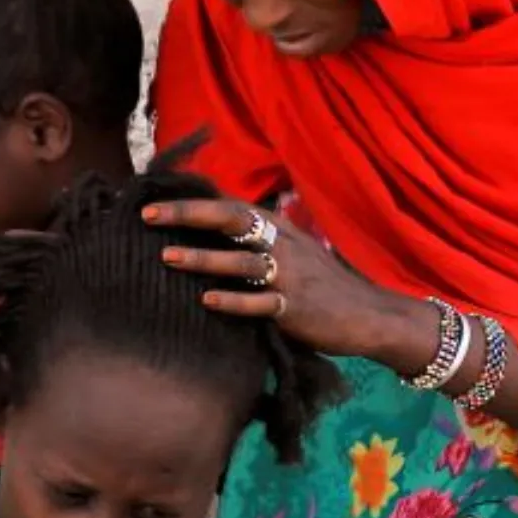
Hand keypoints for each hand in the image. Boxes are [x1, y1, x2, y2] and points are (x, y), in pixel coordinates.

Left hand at [142, 197, 427, 363]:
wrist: (368, 314)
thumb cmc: (321, 284)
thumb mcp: (292, 250)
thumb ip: (256, 240)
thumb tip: (209, 230)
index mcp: (278, 228)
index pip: (229, 206)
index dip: (191, 203)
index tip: (151, 204)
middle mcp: (282, 245)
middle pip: (231, 220)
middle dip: (188, 216)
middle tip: (149, 217)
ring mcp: (290, 277)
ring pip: (241, 261)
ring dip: (204, 259)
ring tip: (168, 258)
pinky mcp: (295, 309)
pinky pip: (260, 303)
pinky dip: (234, 301)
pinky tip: (207, 301)